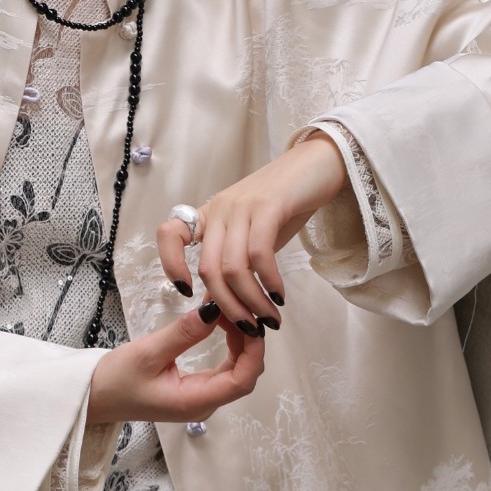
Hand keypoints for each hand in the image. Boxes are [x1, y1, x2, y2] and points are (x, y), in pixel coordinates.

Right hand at [88, 304, 265, 427]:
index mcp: (194, 401)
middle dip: (249, 341)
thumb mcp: (147, 352)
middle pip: (244, 375)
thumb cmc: (115, 380)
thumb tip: (214, 311)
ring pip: (236, 372)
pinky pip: (223, 370)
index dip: (254, 350)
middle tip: (236, 307)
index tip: (250, 320)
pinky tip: (221, 325)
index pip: (242, 380)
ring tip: (227, 311)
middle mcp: (203, 404)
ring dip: (239, 342)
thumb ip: (183, 333)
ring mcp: (200, 398)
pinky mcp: (194, 390)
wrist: (94, 397)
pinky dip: (229, 347)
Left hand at [155, 134, 348, 332]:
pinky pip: (259, 254)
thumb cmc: (287, 201)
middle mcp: (221, 209)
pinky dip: (268, 282)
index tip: (187, 293)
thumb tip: (221, 300)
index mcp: (211, 214)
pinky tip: (279, 296)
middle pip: (209, 268)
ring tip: (268, 319)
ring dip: (251, 302)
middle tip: (248, 328)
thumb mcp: (254, 233)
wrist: (319, 163)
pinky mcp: (269, 206)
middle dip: (227, 307)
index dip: (170, 264)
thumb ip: (237, 260)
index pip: (170, 233)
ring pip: (233, 268)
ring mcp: (243, 206)